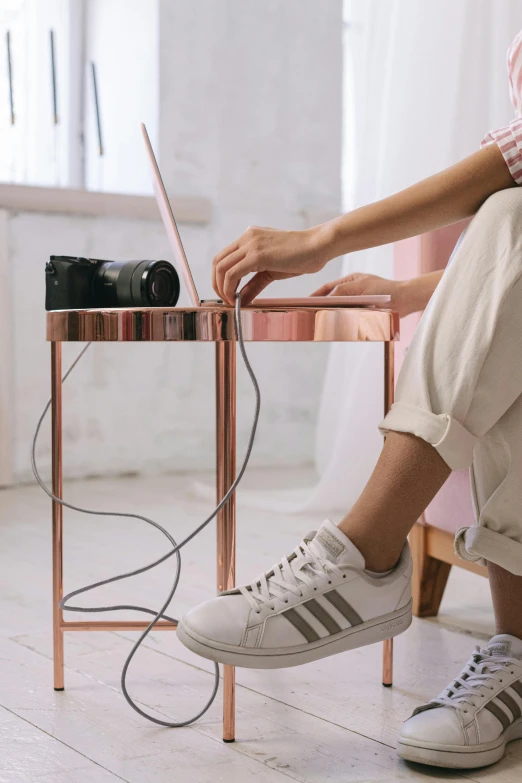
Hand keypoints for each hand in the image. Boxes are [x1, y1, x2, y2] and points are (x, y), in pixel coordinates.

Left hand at [212, 225, 330, 304]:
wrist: (318, 246)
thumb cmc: (300, 256)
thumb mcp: (271, 271)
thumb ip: (254, 283)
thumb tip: (241, 298)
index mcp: (249, 237)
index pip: (223, 257)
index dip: (219, 277)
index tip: (226, 293)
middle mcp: (247, 237)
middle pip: (218, 262)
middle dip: (216, 284)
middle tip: (225, 300)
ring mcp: (251, 244)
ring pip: (222, 268)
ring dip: (222, 288)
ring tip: (231, 301)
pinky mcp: (257, 254)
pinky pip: (233, 273)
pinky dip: (230, 288)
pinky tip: (237, 298)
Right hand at [311, 272, 410, 316]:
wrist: (405, 300)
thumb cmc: (385, 290)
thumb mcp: (361, 286)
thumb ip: (342, 290)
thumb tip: (326, 297)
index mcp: (350, 281)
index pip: (328, 287)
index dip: (316, 294)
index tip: (305, 302)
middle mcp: (352, 291)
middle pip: (331, 299)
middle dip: (320, 306)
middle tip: (308, 314)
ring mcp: (357, 302)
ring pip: (339, 310)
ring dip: (330, 316)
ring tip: (319, 322)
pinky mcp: (363, 314)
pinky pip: (348, 318)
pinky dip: (341, 322)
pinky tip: (336, 326)